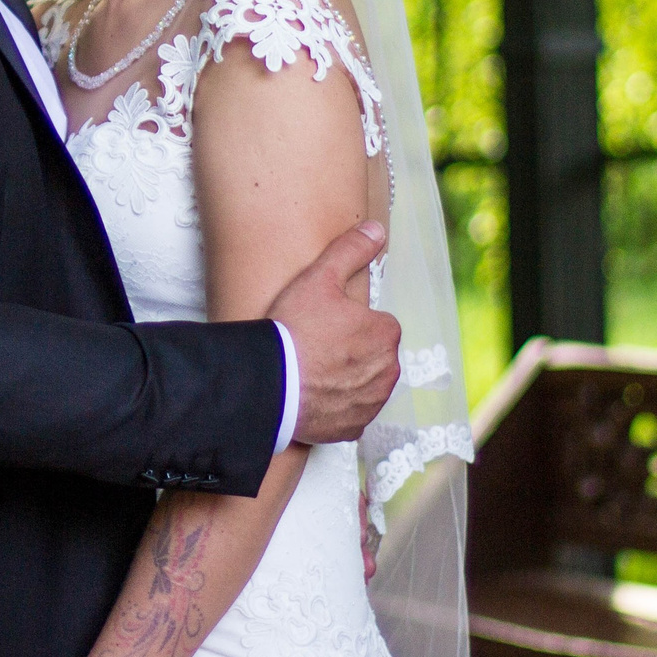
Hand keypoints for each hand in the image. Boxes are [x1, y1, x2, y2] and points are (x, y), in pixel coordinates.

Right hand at [269, 221, 399, 444]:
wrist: (269, 383)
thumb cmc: (294, 330)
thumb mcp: (319, 278)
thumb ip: (351, 250)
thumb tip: (376, 230)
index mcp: (385, 334)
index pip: (376, 323)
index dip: (349, 321)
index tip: (325, 324)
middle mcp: (387, 372)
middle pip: (372, 354)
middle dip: (351, 350)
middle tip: (316, 346)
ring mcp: (371, 403)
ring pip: (364, 383)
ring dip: (346, 378)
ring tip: (313, 369)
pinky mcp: (353, 427)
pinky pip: (351, 411)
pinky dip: (337, 405)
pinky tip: (313, 393)